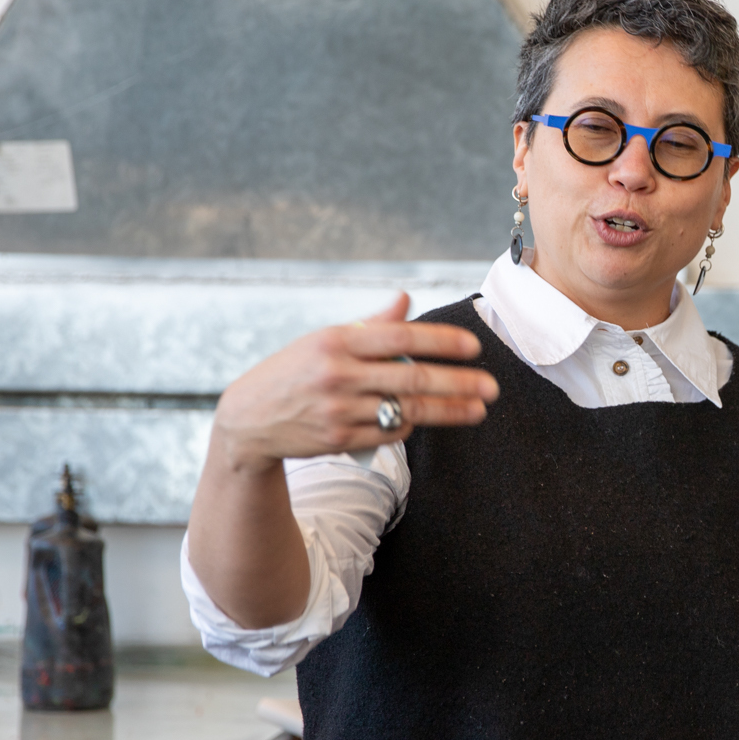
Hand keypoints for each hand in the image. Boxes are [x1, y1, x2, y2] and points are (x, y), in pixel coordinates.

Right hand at [210, 294, 498, 469]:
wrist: (248, 420)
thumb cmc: (294, 371)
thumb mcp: (324, 339)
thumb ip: (370, 324)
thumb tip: (405, 299)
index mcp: (337, 340)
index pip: (401, 337)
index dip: (441, 342)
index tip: (474, 347)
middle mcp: (338, 374)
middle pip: (412, 378)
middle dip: (458, 383)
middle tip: (491, 387)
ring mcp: (339, 410)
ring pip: (406, 410)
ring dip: (448, 411)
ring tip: (478, 409)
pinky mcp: (340, 440)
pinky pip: (390, 433)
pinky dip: (410, 424)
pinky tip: (426, 419)